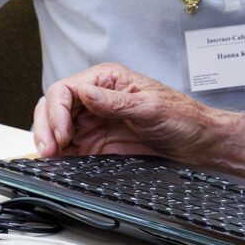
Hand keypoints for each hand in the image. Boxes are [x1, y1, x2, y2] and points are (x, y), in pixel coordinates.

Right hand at [33, 63, 222, 162]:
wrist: (198, 143)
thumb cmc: (182, 117)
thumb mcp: (152, 107)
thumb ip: (116, 102)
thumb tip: (86, 93)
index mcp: (107, 80)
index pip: (66, 89)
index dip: (57, 110)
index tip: (62, 132)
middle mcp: (95, 99)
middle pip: (53, 108)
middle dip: (46, 127)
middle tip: (49, 150)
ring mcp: (94, 123)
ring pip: (56, 128)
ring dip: (48, 141)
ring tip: (50, 158)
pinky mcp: (96, 145)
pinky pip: (69, 148)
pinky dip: (59, 155)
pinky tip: (59, 163)